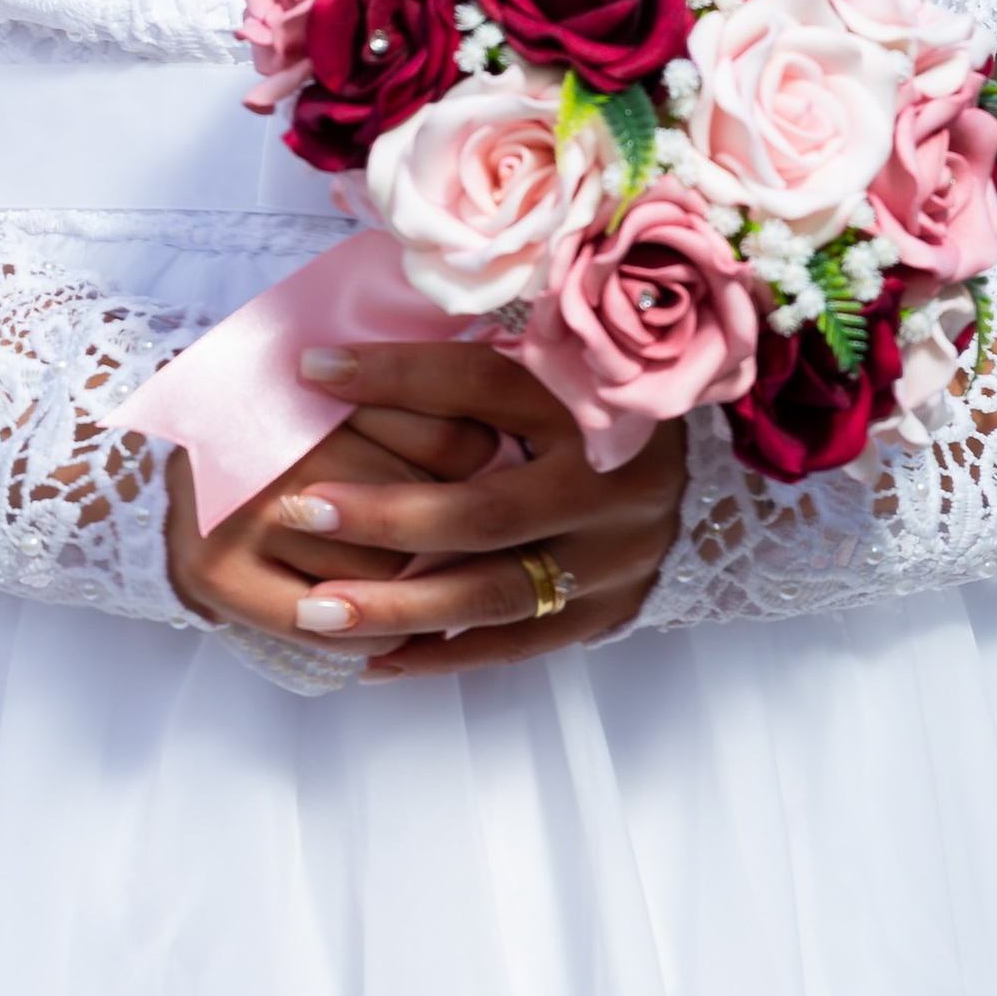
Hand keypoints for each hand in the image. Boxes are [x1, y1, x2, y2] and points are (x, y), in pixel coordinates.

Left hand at [165, 344, 686, 678]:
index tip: (310, 370)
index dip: (393, 373)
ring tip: (315, 612)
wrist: (699, 460)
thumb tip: (344, 338)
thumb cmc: (594, 389)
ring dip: (399, 605)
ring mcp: (615, 556)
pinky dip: (443, 653)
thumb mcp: (553, 350)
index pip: (481, 382)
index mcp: (593, 395)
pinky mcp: (612, 609)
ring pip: (496, 591)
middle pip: (486, 508)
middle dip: (384, 515)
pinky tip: (372, 657)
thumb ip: (470, 348)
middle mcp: (611, 481)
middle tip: (297, 510)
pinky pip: (517, 642)